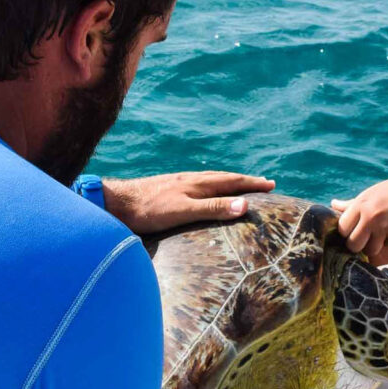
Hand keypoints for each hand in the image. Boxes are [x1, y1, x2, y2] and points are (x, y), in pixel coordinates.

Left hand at [103, 171, 273, 234]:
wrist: (116, 203)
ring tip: (239, 184)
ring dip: (229, 182)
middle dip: (245, 181)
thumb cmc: (149, 210)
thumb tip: (245, 204)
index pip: (233, 182)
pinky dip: (212, 186)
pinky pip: (199, 184)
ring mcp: (179, 182)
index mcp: (198, 184)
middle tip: (263, 182)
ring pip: (211, 179)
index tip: (271, 185)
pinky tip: (205, 191)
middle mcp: (191, 179)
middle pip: (225, 178)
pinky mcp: (169, 188)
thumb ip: (213, 208)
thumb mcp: (184, 211)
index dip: (252, 184)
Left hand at [332, 173, 387, 264]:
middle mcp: (370, 215)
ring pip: (369, 250)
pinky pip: (387, 247)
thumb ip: (354, 203)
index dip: (347, 232)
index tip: (355, 231)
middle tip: (369, 238)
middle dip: (359, 245)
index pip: (342, 227)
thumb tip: (333, 204)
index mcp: (362, 202)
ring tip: (387, 231)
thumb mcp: (376, 192)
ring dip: (376, 246)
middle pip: (352, 243)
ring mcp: (383, 227)